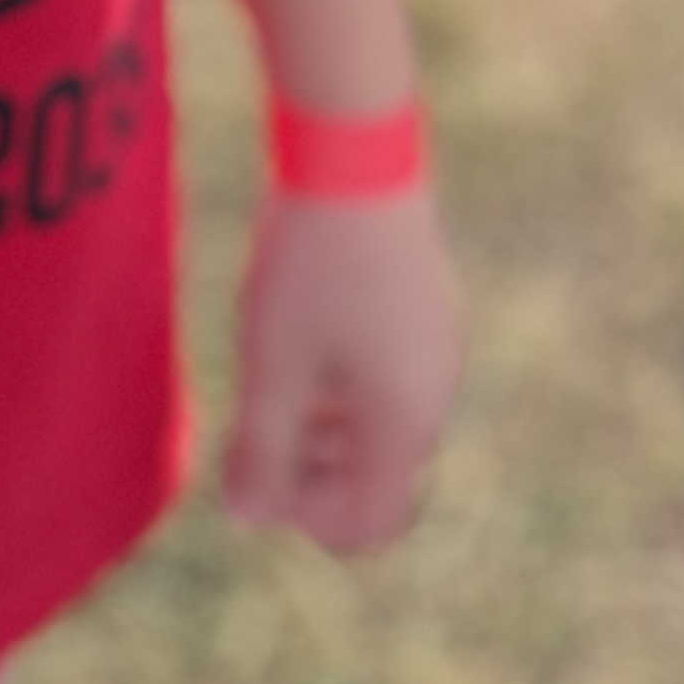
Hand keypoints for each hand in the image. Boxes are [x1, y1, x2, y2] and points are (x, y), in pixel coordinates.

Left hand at [222, 182, 462, 555]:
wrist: (354, 161)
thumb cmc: (309, 271)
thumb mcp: (272, 366)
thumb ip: (261, 452)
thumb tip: (246, 521)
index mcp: (404, 423)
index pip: (371, 522)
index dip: (309, 520)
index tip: (258, 477)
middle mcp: (435, 395)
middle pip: (379, 477)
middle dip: (313, 475)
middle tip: (253, 434)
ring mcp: (437, 350)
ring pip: (384, 425)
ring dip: (326, 432)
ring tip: (268, 391)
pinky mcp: (426, 311)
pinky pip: (392, 379)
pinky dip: (345, 388)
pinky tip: (298, 345)